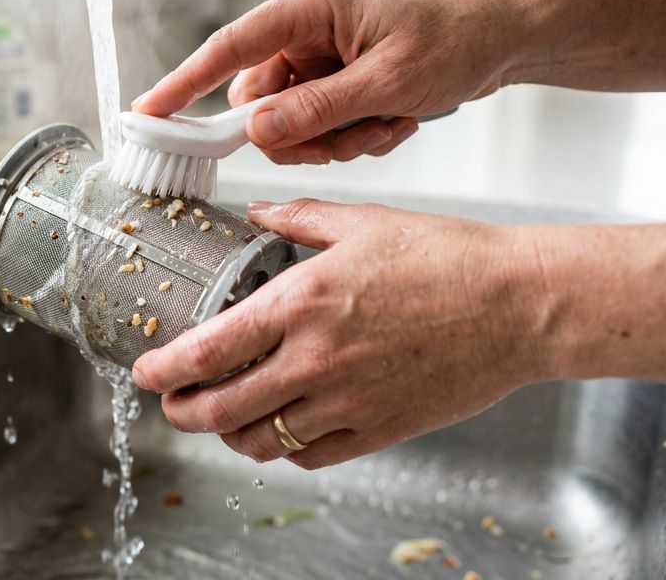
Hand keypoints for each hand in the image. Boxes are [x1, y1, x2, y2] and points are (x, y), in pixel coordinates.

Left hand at [131, 198, 545, 468]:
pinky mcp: (381, 429)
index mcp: (301, 303)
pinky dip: (285, 448)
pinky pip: (313, 455)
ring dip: (230, 434)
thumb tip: (259, 211)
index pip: (206, 351)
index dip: (163, 370)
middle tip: (174, 404)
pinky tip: (282, 430)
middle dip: (182, 412)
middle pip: (220, 409)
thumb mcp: (363, 222)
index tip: (144, 372)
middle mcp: (315, 360)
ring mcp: (348, 401)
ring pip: (262, 440)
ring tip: (224, 419)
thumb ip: (299, 219)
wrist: (520, 304)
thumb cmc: (448, 257)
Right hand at [132, 0, 523, 163]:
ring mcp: (322, 54)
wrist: (506, 38)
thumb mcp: (388, 82)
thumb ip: (318, 110)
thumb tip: (257, 132)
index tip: (148, 112)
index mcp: (311, 7)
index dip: (184, 83)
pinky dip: (354, 135)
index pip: (229, 48)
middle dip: (299, 134)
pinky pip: (319, 124)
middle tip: (346, 139)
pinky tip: (394, 120)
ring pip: (289, 121)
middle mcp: (307, 28)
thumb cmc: (457, 38)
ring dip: (334, 138)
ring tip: (385, 124)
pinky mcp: (338, 77)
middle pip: (260, 101)